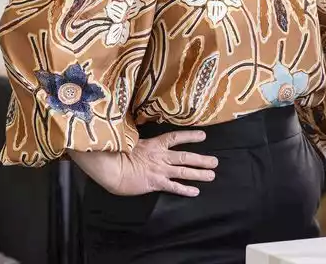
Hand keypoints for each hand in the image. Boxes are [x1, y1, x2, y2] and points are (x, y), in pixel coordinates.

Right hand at [70, 130, 216, 196]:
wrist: (111, 168)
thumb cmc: (117, 153)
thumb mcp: (130, 140)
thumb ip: (140, 138)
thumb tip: (140, 133)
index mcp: (154, 144)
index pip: (176, 138)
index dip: (190, 136)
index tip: (203, 136)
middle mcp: (160, 157)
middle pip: (186, 157)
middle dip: (202, 159)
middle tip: (215, 162)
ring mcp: (159, 170)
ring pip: (184, 171)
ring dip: (199, 173)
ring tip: (211, 175)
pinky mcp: (155, 183)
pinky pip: (174, 187)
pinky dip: (185, 189)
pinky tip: (195, 192)